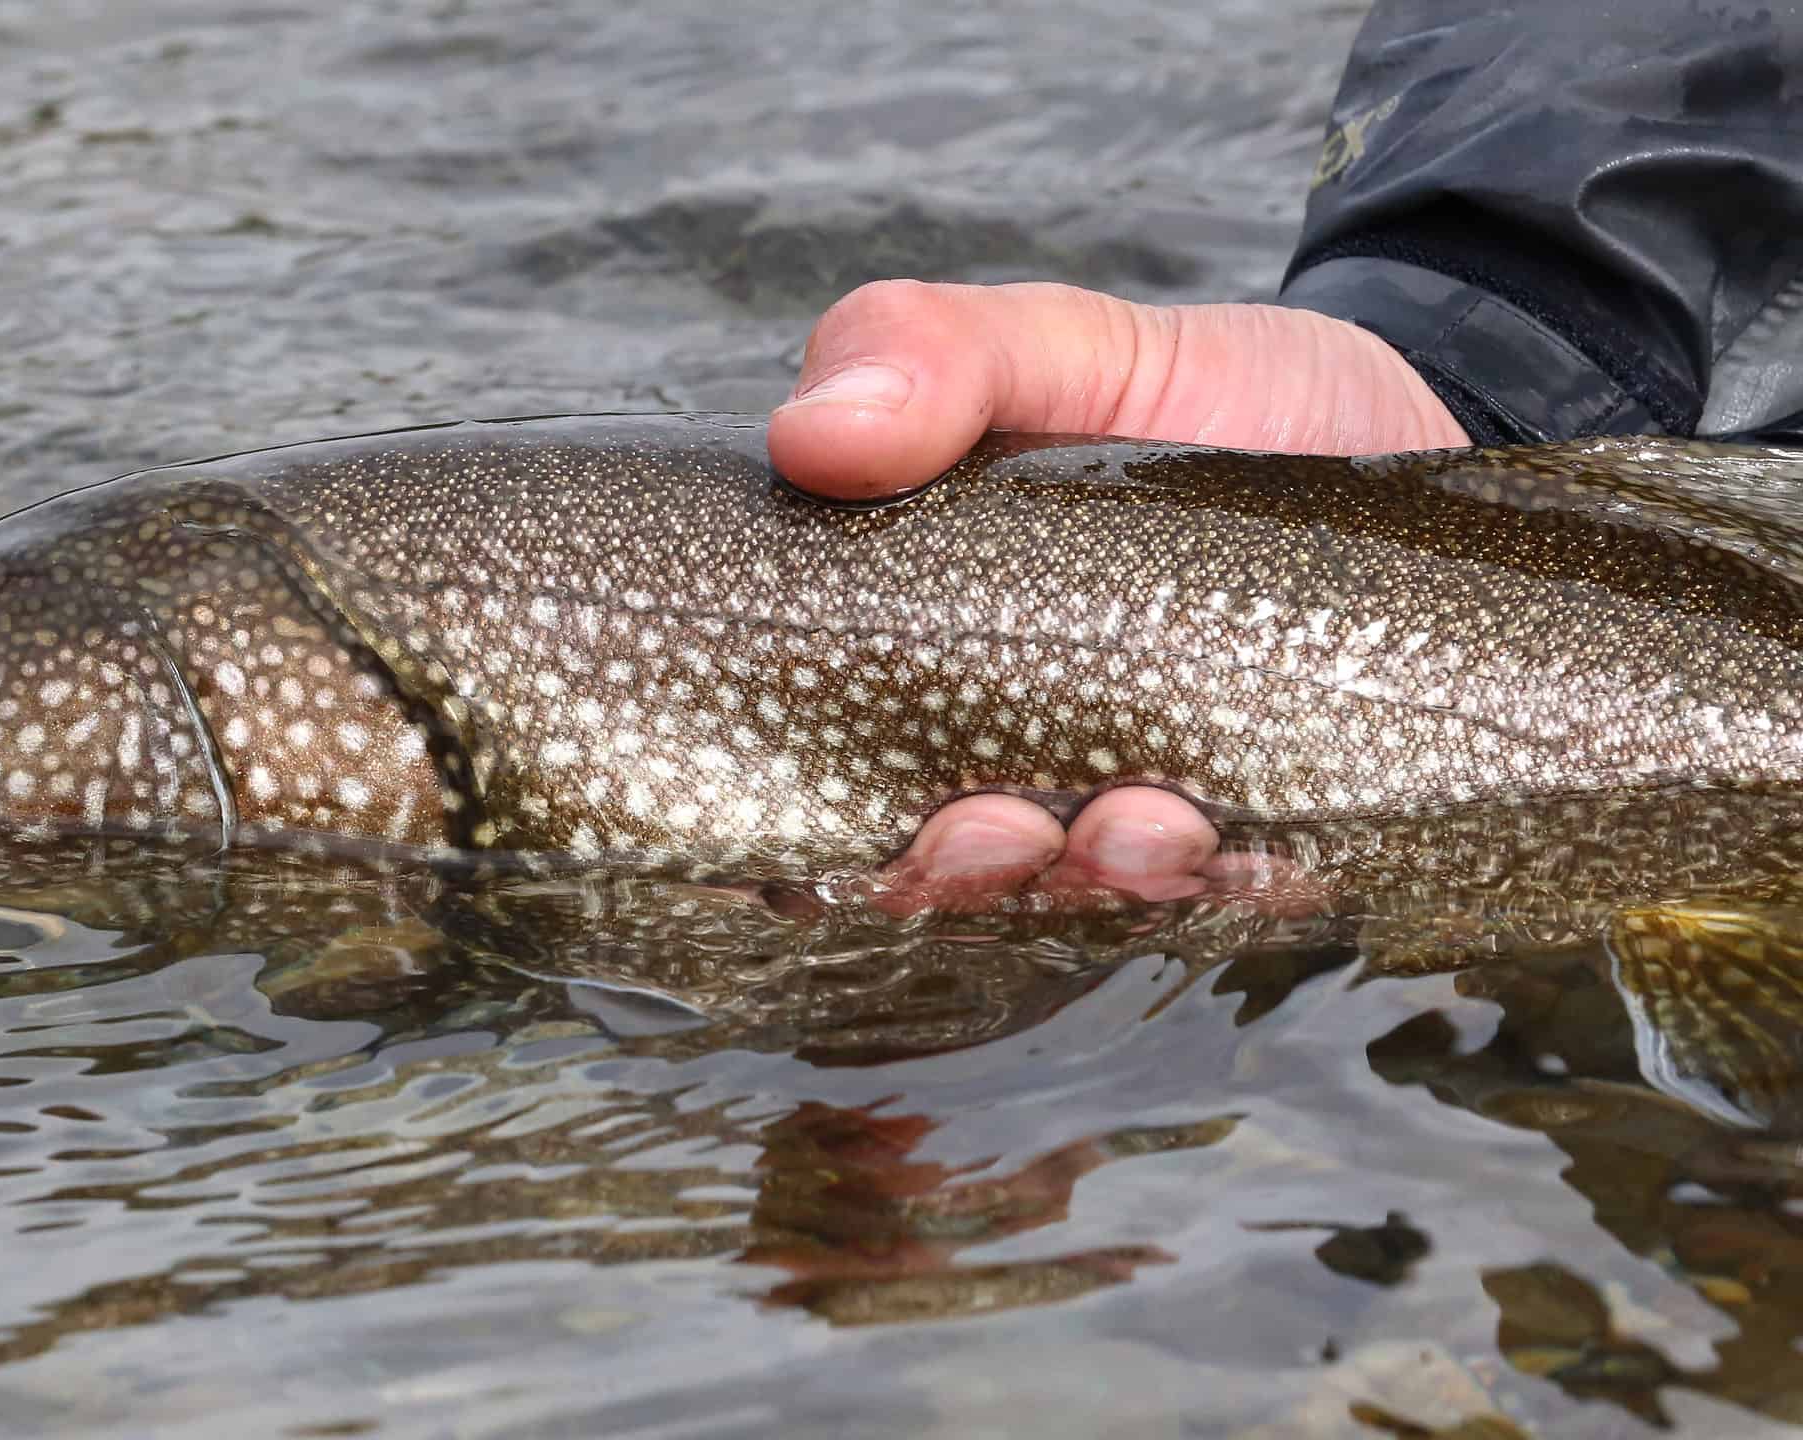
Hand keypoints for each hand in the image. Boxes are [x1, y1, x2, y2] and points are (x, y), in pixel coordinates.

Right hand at [772, 280, 1467, 907]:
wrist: (1430, 416)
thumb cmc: (1220, 396)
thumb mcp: (1073, 344)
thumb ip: (936, 354)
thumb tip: (807, 432)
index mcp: (927, 660)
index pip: (820, 788)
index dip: (805, 838)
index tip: (844, 816)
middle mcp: (1017, 761)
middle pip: (939, 874)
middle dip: (956, 876)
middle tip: (998, 826)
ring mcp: (1141, 810)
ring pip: (1081, 903)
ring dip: (1095, 885)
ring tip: (1146, 825)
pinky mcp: (1272, 834)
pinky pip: (1235, 904)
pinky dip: (1234, 893)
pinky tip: (1258, 857)